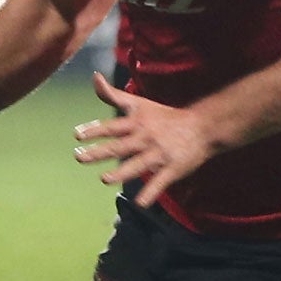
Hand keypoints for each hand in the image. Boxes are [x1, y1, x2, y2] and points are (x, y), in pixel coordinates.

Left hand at [73, 71, 215, 206]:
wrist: (203, 127)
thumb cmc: (164, 116)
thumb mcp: (138, 104)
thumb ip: (113, 95)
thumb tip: (94, 77)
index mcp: (137, 123)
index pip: (112, 126)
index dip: (94, 129)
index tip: (77, 135)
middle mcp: (146, 137)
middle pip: (119, 146)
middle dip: (98, 152)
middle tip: (78, 157)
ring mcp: (159, 154)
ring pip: (138, 165)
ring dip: (121, 173)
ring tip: (104, 179)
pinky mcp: (173, 168)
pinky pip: (160, 182)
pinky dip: (151, 193)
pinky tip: (140, 203)